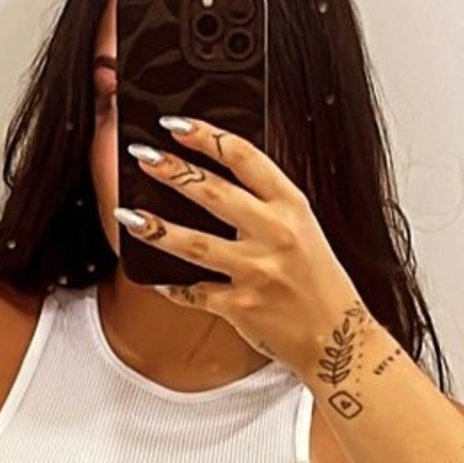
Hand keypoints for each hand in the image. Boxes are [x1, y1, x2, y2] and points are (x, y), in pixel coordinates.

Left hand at [113, 117, 361, 377]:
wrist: (336, 338)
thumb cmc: (318, 280)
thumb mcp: (304, 228)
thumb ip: (266, 203)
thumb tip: (217, 174)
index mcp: (292, 207)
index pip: (245, 158)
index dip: (206, 136)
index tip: (176, 124)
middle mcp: (275, 235)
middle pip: (214, 193)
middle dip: (172, 170)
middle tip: (141, 154)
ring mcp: (256, 272)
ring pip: (195, 244)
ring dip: (157, 228)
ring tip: (127, 214)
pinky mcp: (240, 307)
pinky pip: (194, 292)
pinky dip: (171, 286)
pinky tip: (153, 276)